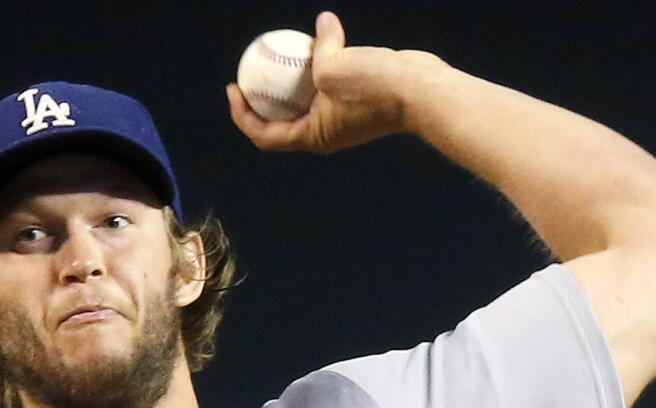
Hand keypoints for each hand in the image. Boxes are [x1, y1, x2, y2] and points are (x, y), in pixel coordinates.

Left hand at [226, 12, 416, 153]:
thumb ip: (319, 48)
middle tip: (246, 73)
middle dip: (259, 99)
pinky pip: (326, 80)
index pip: (265, 135)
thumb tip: (322, 23)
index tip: (234, 89)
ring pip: (304, 99)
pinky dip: (316, 64)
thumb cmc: (375, 87)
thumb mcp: (334, 67)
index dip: (243, 115)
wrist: (422, 90)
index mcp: (313, 136)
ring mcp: (340, 115)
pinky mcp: (355, 97)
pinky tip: (313, 38)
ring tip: (274, 54)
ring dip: (288, 80)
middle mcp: (324, 131)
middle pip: (280, 119)